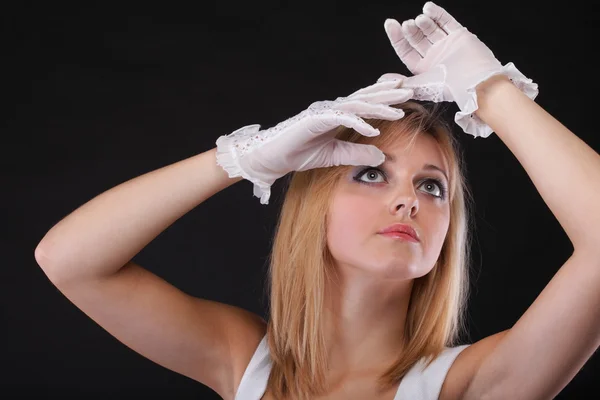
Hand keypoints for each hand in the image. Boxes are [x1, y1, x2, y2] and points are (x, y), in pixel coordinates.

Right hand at [215, 79, 412, 203]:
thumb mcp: (335, 156)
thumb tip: (381, 154)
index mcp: (338, 115)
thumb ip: (357, 153)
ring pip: (357, 105)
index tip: (405, 97)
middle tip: (411, 90)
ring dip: (379, 107)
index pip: (366, 104)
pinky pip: (341, 119)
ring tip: (399, 108)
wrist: (273, 158)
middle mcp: (333, 109)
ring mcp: (324, 112)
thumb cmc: (299, 153)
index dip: (385, 99)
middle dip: (388, 94)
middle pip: (365, 98)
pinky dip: (358, 123)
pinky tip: (374, 129)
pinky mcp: (315, 120)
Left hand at [380, 2, 537, 137]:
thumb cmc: (448, 87)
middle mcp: (435, 57)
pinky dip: (437, 14)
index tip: (390, 24)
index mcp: (424, 69)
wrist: (475, 82)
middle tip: (406, 25)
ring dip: (423, 22)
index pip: (406, 50)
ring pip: (431, 29)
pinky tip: (428, 8)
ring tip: (418, 20)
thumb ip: (400, 82)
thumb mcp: (419, 86)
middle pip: (418, 39)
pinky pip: (447, 22)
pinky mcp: (460, 36)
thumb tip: (380, 81)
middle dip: (410, 30)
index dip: (397, 37)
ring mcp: (447, 46)